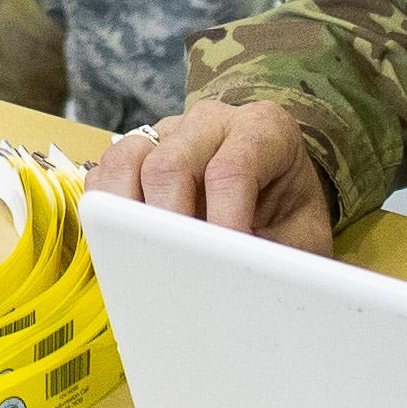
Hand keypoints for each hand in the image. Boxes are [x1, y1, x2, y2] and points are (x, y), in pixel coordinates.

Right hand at [89, 100, 340, 254]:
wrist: (279, 199)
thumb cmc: (289, 217)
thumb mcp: (302, 236)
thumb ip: (278, 256)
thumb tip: (245, 286)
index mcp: (263, 128)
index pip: (232, 170)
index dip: (223, 221)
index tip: (223, 265)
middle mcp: (211, 121)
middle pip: (169, 164)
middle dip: (167, 224)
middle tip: (176, 271)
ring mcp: (168, 132)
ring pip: (126, 158)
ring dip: (126, 214)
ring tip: (141, 259)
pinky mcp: (137, 151)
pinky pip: (104, 171)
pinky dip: (104, 209)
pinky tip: (120, 244)